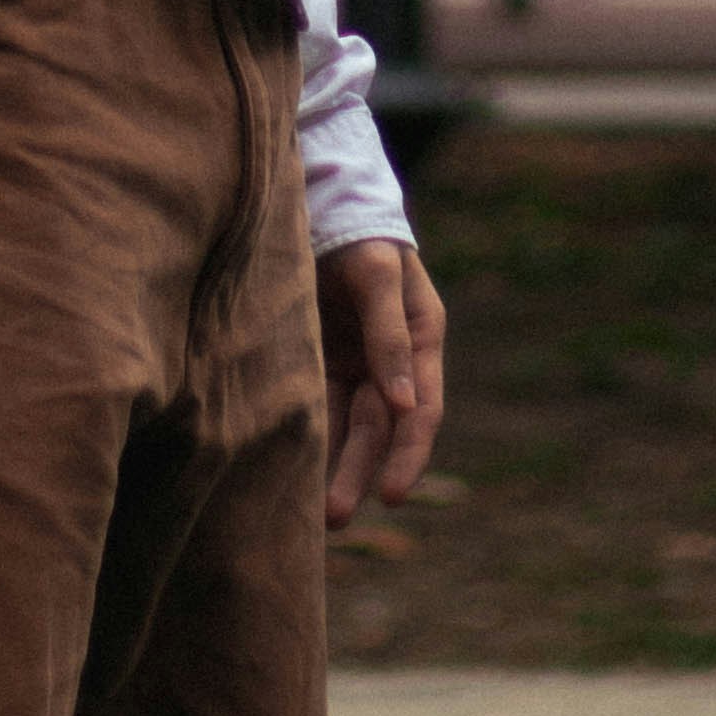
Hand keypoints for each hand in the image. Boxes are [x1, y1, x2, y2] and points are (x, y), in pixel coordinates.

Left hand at [320, 235, 445, 527]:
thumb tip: (404, 406)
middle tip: (335, 517)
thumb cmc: (357, 231)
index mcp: (422, 337)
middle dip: (360, 473)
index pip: (420, 410)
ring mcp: (354, 361)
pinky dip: (312, 440)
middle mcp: (391, 359)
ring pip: (349, 427)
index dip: (408, 455)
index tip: (392, 495)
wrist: (316, 197)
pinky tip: (294, 471)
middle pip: (379, 428)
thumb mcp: (376, 273)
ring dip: (336, 468)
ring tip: (316, 515)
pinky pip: (320, 408)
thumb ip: (389, 334)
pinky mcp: (319, 359)